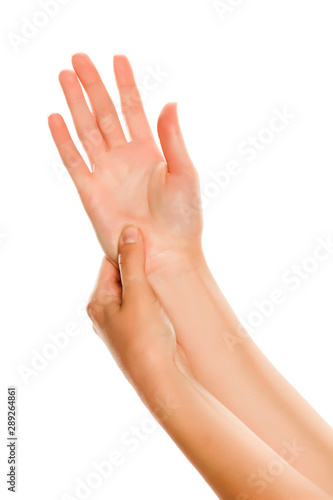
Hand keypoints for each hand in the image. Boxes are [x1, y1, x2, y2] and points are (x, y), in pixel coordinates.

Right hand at [48, 53, 202, 274]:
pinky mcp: (90, 192)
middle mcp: (125, 158)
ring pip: (87, 130)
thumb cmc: (183, 218)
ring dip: (75, 104)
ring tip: (65, 76)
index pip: (134, 109)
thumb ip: (173, 139)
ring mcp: (106, 173)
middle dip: (93, 86)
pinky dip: (63, 141)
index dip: (125, 84)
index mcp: (150, 151)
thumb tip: (170, 103)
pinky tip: (56, 118)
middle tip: (79, 58)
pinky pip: (74, 161)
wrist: (166, 254)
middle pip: (105, 113)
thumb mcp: (185, 173)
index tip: (118, 59)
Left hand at [87, 224, 189, 393]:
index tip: (150, 244)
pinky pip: (144, 309)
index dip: (130, 251)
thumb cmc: (146, 338)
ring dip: (150, 286)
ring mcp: (122, 326)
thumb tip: (128, 231)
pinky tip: (167, 304)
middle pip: (123, 277)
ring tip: (165, 285)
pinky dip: (155, 302)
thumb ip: (133, 261)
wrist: (162, 381)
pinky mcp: (138, 335)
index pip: (110, 263)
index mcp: (98, 302)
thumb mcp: (139, 293)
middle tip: (163, 262)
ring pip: (136, 294)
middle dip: (142, 269)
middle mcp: (106, 314)